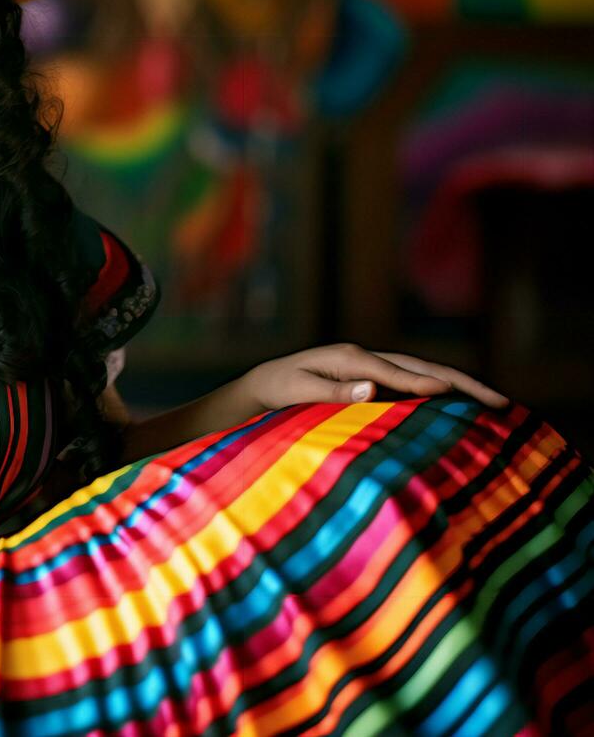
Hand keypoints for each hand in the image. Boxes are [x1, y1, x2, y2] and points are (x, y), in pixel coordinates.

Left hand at [240, 343, 509, 412]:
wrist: (266, 383)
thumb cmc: (279, 388)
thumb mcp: (298, 391)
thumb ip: (332, 391)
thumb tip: (370, 389)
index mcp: (350, 358)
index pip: (395, 372)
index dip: (425, 383)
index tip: (454, 392)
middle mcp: (367, 357)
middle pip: (422, 368)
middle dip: (462, 383)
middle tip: (500, 401)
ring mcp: (373, 367)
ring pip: (424, 374)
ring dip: (459, 387)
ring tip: (496, 404)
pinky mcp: (375, 379)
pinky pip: (414, 385)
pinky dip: (441, 393)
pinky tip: (462, 408)